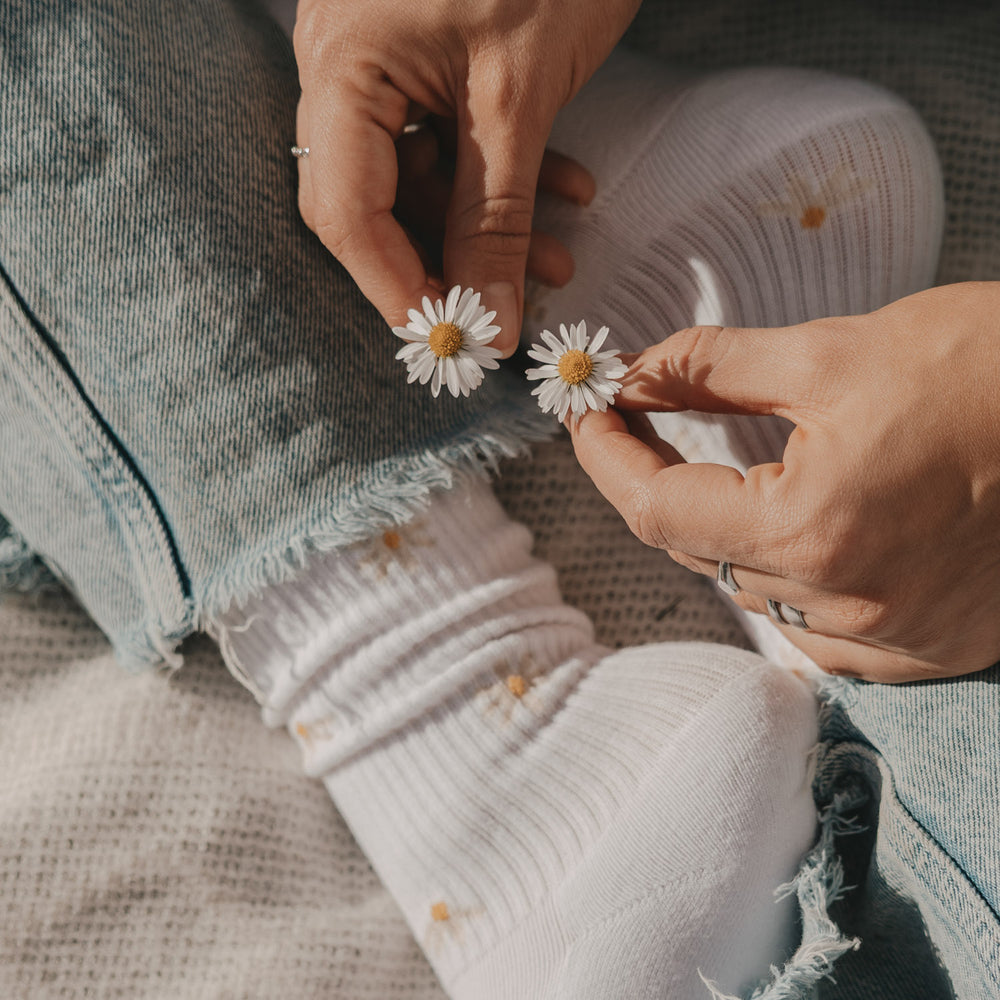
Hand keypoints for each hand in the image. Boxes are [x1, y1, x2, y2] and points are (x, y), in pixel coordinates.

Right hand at [292, 0, 639, 353]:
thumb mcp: (520, 99)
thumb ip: (498, 222)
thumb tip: (489, 325)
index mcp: (343, 67)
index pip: (346, 215)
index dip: (397, 288)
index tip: (454, 342)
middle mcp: (344, 65)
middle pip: (376, 203)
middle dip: (450, 263)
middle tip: (509, 311)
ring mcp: (382, 58)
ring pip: (424, 176)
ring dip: (494, 226)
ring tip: (567, 259)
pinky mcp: (425, 54)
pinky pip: (449, 137)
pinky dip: (506, 175)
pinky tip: (570, 190)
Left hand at [569, 282, 999, 681]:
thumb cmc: (991, 367)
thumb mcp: (835, 353)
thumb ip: (714, 369)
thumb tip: (635, 372)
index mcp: (813, 529)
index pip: (658, 510)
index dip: (608, 459)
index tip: (587, 418)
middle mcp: (847, 607)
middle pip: (699, 555)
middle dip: (658, 487)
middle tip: (638, 428)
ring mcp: (893, 642)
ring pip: (754, 593)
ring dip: (723, 533)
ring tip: (722, 472)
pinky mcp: (931, 650)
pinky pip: (819, 630)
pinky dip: (789, 579)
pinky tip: (800, 532)